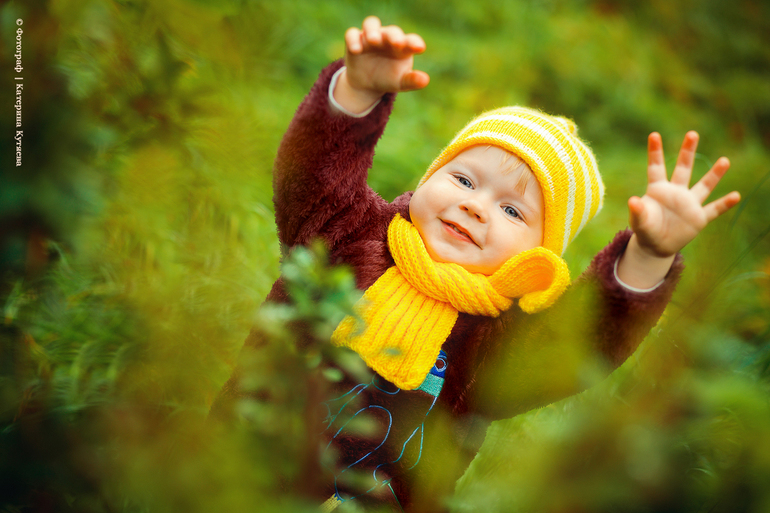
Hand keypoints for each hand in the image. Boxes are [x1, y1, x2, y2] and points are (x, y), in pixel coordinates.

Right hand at [334, 16, 429, 113]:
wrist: (367, 84)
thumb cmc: (388, 79)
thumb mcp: (400, 83)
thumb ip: (412, 80)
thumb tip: (425, 80)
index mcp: (403, 47)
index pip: (411, 40)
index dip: (415, 42)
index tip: (420, 48)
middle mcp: (387, 38)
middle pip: (392, 31)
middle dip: (394, 36)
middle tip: (397, 43)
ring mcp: (371, 37)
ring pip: (371, 24)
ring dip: (373, 30)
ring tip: (374, 40)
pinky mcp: (355, 40)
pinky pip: (352, 34)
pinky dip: (353, 39)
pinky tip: (356, 50)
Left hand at [617, 131, 739, 288]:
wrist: (656, 245)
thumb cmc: (645, 229)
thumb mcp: (638, 221)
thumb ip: (637, 211)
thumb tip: (632, 201)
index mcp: (658, 189)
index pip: (656, 167)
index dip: (655, 152)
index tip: (654, 134)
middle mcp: (676, 192)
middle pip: (683, 169)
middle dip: (687, 152)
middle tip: (692, 133)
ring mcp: (689, 204)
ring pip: (704, 186)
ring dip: (714, 174)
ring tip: (725, 161)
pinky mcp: (698, 218)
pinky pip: (714, 209)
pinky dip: (724, 204)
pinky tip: (735, 196)